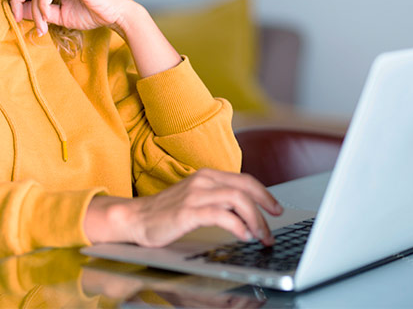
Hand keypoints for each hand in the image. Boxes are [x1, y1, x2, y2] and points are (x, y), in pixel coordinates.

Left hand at [2, 0, 134, 35]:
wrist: (115, 15)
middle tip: (15, 18)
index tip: (4, 5)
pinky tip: (46, 20)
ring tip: (40, 27)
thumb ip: (39, 11)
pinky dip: (42, 6)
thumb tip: (18, 11)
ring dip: (34, 10)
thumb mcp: (58, 15)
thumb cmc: (91, 14)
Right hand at [84, 168, 282, 247]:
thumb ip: (218, 199)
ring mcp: (195, 195)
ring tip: (260, 236)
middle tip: (273, 227)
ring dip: (255, 220)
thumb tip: (246, 213)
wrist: (136, 217)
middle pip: (246, 188)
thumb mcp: (196, 199)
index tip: (276, 209)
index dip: (265, 194)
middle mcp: (203, 181)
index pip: (245, 180)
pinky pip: (221, 215)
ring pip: (237, 200)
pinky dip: (237, 226)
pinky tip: (242, 236)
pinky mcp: (188, 212)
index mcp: (207, 175)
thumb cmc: (166, 212)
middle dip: (265, 208)